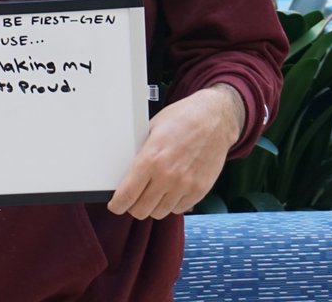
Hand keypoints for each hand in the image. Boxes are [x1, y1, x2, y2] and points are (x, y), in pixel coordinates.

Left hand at [108, 85, 244, 219]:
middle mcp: (167, 176)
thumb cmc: (183, 118)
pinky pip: (178, 209)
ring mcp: (185, 185)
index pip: (127, 195)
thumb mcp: (152, 128)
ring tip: (153, 193)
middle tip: (133, 198)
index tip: (116, 205)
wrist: (216, 119)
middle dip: (133, 206)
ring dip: (153, 206)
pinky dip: (171, 204)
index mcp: (151, 159)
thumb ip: (140, 152)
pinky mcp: (200, 190)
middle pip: (141, 210)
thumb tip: (126, 170)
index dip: (117, 204)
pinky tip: (170, 190)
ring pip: (159, 213)